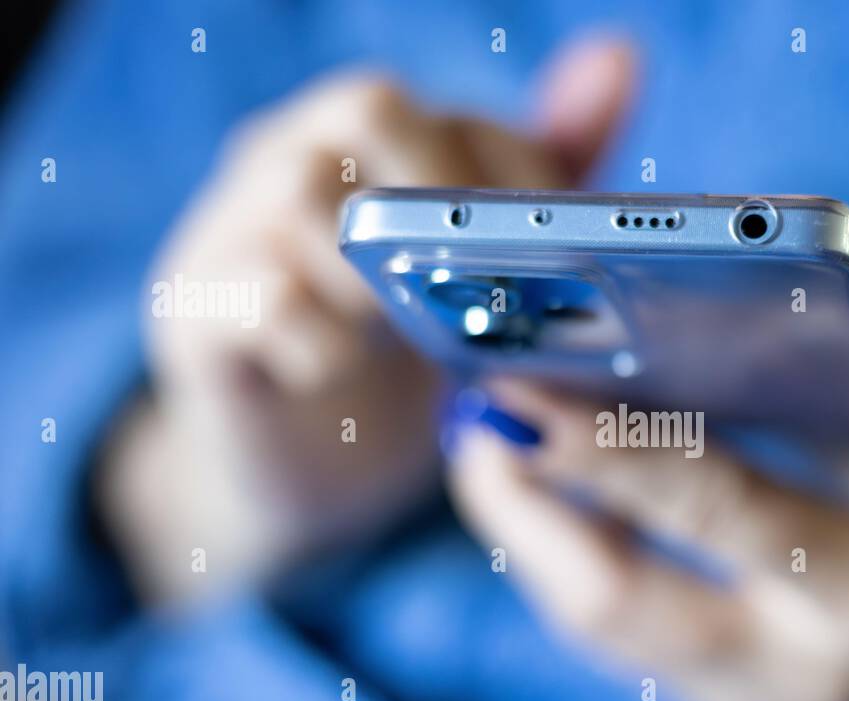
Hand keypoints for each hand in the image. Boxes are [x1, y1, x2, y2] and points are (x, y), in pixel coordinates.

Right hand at [97, 38, 636, 599]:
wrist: (304, 468)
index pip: (453, 115)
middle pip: (372, 108)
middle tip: (485, 291)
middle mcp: (295, 160)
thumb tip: (619, 54)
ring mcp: (234, 230)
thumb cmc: (404, 359)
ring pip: (301, 185)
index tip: (555, 266)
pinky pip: (259, 295)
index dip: (520, 183)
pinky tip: (346, 370)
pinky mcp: (198, 313)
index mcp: (372, 145)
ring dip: (382, 268)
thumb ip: (542, 176)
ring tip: (410, 334)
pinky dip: (323, 339)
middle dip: (450, 198)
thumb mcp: (485, 269)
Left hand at [445, 353, 848, 700]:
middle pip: (608, 602)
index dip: (602, 446)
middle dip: (519, 507)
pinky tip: (554, 493)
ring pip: (593, 626)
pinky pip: (616, 635)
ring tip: (494, 439)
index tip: (512, 383)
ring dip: (530, 532)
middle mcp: (796, 670)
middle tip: (474, 413)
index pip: (713, 510)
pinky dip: (570, 560)